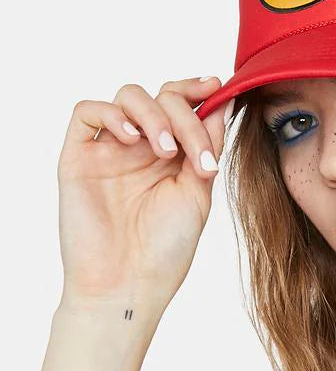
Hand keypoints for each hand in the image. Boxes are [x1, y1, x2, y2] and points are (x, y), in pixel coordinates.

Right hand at [56, 76, 230, 313]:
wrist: (128, 286)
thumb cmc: (165, 251)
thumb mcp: (197, 192)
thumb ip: (206, 147)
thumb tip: (221, 103)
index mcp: (172, 158)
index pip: (183, 106)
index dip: (198, 90)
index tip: (217, 85)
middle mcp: (141, 149)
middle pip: (161, 97)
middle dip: (183, 114)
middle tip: (194, 153)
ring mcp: (110, 151)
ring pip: (128, 96)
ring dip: (153, 114)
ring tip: (165, 152)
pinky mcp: (79, 157)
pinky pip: (88, 112)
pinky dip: (113, 115)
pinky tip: (132, 140)